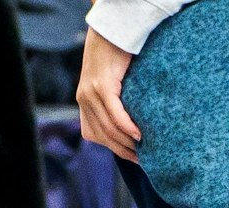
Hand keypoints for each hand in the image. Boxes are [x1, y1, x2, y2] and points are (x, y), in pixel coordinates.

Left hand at [78, 29, 142, 162]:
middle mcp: (83, 99)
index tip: (134, 157)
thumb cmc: (116, 53)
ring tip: (145, 150)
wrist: (112, 28)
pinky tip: (138, 135)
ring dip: (127, 143)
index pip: (94, 135)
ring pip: (109, 129)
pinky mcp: (102, 86)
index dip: (114, 149)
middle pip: (103, 136)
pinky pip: (114, 115)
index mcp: (84, 101)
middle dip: (123, 151)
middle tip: (144, 160)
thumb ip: (115, 101)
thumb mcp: (112, 81)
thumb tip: (134, 124)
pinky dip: (127, 128)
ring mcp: (90, 93)